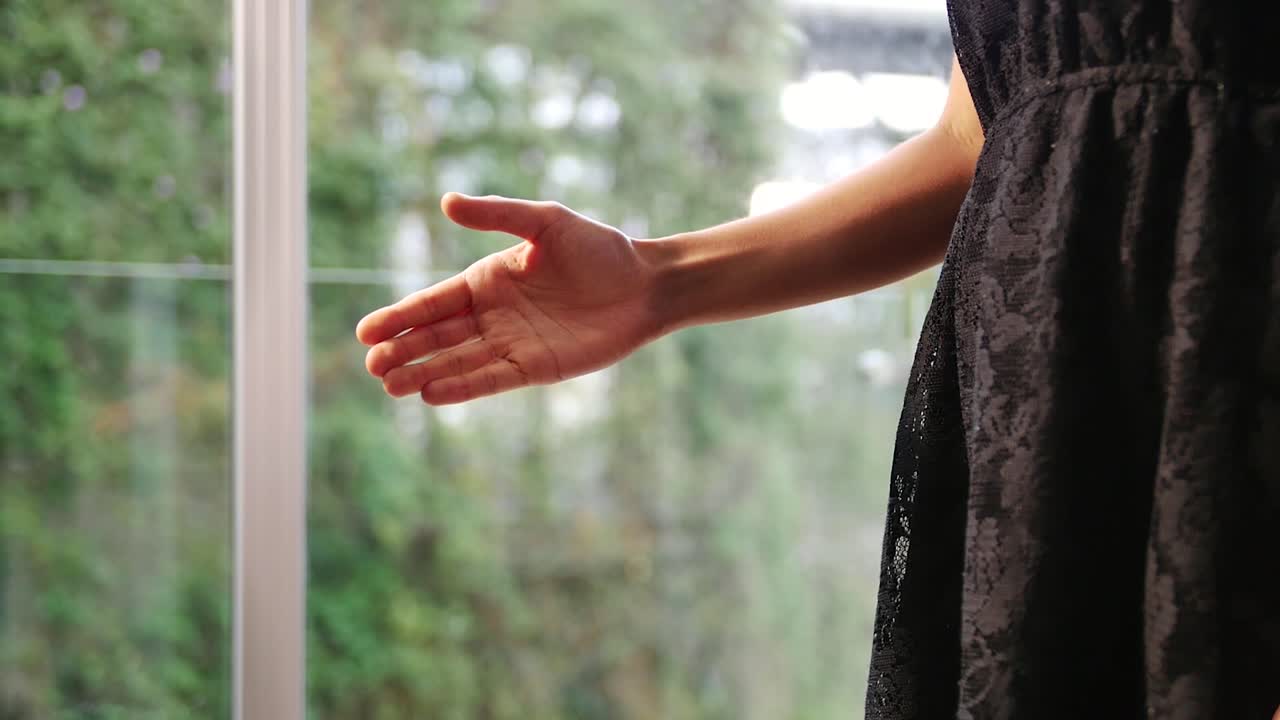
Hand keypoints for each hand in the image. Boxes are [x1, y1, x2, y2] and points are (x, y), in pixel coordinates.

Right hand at [357, 193, 662, 404]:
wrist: (645, 284)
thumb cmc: (598, 248)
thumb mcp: (546, 221)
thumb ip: (497, 214)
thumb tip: (446, 201)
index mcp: (487, 280)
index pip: (434, 302)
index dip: (400, 317)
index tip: (366, 333)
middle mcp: (493, 316)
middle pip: (438, 337)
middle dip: (404, 351)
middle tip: (372, 366)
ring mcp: (512, 344)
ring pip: (458, 362)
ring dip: (425, 373)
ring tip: (391, 386)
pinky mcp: (536, 368)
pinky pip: (492, 379)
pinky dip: (463, 386)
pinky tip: (433, 393)